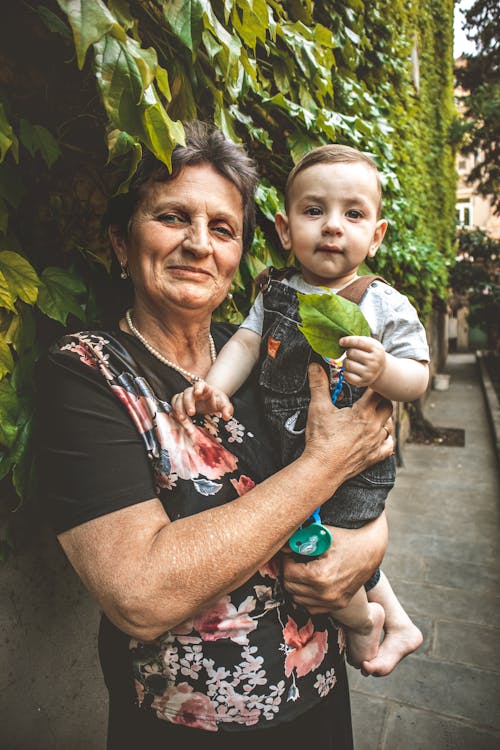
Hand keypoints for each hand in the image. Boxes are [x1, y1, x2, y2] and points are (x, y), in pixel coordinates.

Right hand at [171, 381, 232, 426]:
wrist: (211, 401)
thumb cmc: (217, 401)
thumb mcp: (224, 404)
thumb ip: (227, 409)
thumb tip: (227, 417)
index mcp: (205, 388)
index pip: (200, 384)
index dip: (198, 387)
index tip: (198, 393)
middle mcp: (193, 391)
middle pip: (187, 393)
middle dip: (188, 403)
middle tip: (191, 413)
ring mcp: (186, 396)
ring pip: (178, 398)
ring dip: (179, 408)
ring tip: (183, 419)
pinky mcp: (180, 402)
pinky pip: (174, 403)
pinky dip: (174, 410)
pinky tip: (177, 418)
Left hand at [281, 515, 387, 612]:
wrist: (370, 550)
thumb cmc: (345, 539)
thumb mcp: (322, 536)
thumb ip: (299, 541)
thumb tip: (280, 546)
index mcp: (320, 576)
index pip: (288, 572)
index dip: (287, 560)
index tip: (291, 552)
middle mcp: (326, 593)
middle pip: (290, 587)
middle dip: (289, 572)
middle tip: (295, 560)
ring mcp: (333, 602)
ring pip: (298, 599)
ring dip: (296, 585)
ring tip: (303, 570)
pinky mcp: (337, 605)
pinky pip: (311, 607)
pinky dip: (307, 596)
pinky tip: (311, 582)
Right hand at [303, 364, 392, 482]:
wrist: (322, 467)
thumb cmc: (321, 438)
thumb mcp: (318, 408)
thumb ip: (319, 384)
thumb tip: (314, 365)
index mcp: (364, 412)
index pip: (378, 392)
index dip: (373, 386)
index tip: (366, 383)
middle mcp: (375, 427)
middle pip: (388, 406)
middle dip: (380, 400)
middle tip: (369, 398)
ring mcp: (376, 443)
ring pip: (389, 426)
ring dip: (383, 419)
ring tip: (371, 416)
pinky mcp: (374, 457)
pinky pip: (389, 446)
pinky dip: (386, 439)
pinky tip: (379, 437)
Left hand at [339, 335, 385, 387]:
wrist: (381, 370)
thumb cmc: (371, 354)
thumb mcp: (371, 344)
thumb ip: (359, 340)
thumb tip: (341, 342)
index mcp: (376, 349)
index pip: (358, 342)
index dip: (347, 341)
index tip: (341, 342)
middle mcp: (374, 361)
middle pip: (351, 353)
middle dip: (348, 352)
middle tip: (352, 354)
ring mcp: (369, 372)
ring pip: (347, 364)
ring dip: (346, 362)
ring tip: (351, 362)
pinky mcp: (363, 381)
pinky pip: (347, 375)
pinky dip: (345, 372)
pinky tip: (350, 370)